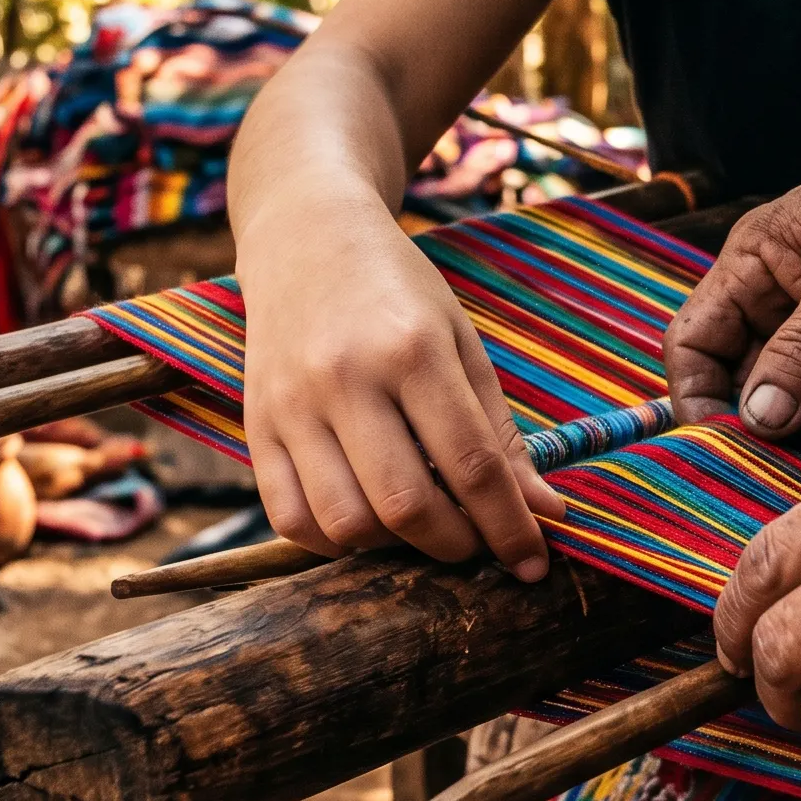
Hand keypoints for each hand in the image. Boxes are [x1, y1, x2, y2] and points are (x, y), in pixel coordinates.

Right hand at [239, 219, 564, 575]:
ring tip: (421, 527)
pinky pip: (290, 518)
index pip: (470, 464)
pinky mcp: (255, 425)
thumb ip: (499, 433)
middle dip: (455, 545)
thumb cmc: (396, 292)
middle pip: (406, 505)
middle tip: (476, 543)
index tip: (533, 562)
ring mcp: (292, 405)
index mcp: (412, 350)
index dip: (509, 527)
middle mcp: (345, 378)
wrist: (305, 238)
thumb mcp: (460, 342)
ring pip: (345, 522)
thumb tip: (545, 514)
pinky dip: (334, 542)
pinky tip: (366, 521)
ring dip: (395, 548)